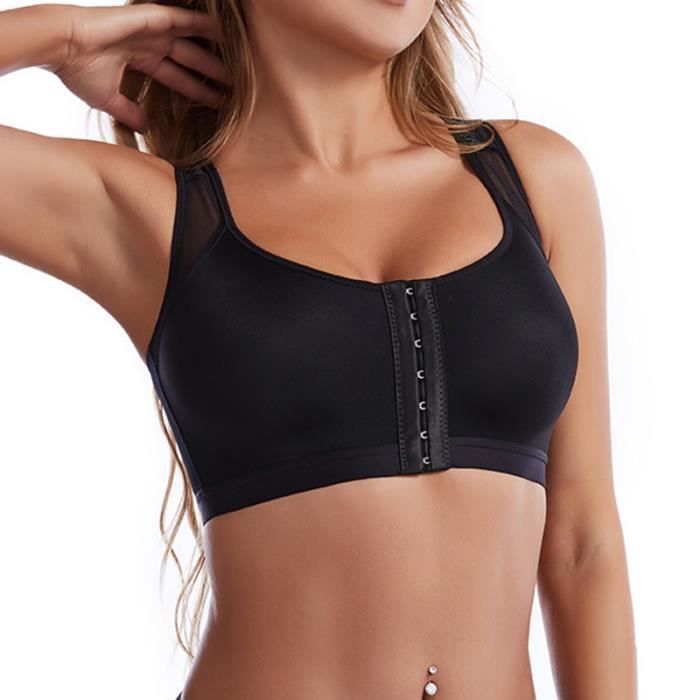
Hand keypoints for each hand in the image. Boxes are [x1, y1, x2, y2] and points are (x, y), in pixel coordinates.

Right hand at [51, 2, 229, 132]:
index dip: (198, 89)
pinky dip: (203, 23)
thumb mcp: (109, 99)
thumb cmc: (77, 70)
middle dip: (212, 72)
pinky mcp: (151, 17)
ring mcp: (150, 29)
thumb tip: (144, 127)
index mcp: (139, 60)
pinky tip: (223, 31)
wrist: (61, 46)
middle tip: (237, 85)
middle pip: (190, 59)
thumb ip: (130, 112)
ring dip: (214, 50)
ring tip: (239, 59)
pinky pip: (184, 18)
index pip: (177, 77)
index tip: (218, 102)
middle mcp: (148, 44)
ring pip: (192, 40)